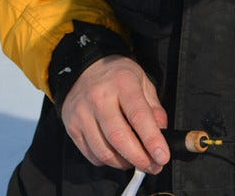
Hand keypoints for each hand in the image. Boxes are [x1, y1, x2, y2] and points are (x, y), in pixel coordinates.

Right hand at [59, 54, 170, 173]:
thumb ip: (154, 108)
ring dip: (124, 163)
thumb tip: (162, 134)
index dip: (152, 140)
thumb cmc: (118, 77)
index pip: (138, 116)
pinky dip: (107, 161)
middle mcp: (99, 98)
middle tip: (154, 166)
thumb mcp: (143, 82)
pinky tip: (117, 154)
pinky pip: (91, 154)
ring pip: (103, 151)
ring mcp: (82, 113)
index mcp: (123, 83)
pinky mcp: (71, 126)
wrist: (84, 68)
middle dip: (139, 158)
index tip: (162, 156)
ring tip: (135, 160)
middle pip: (119, 138)